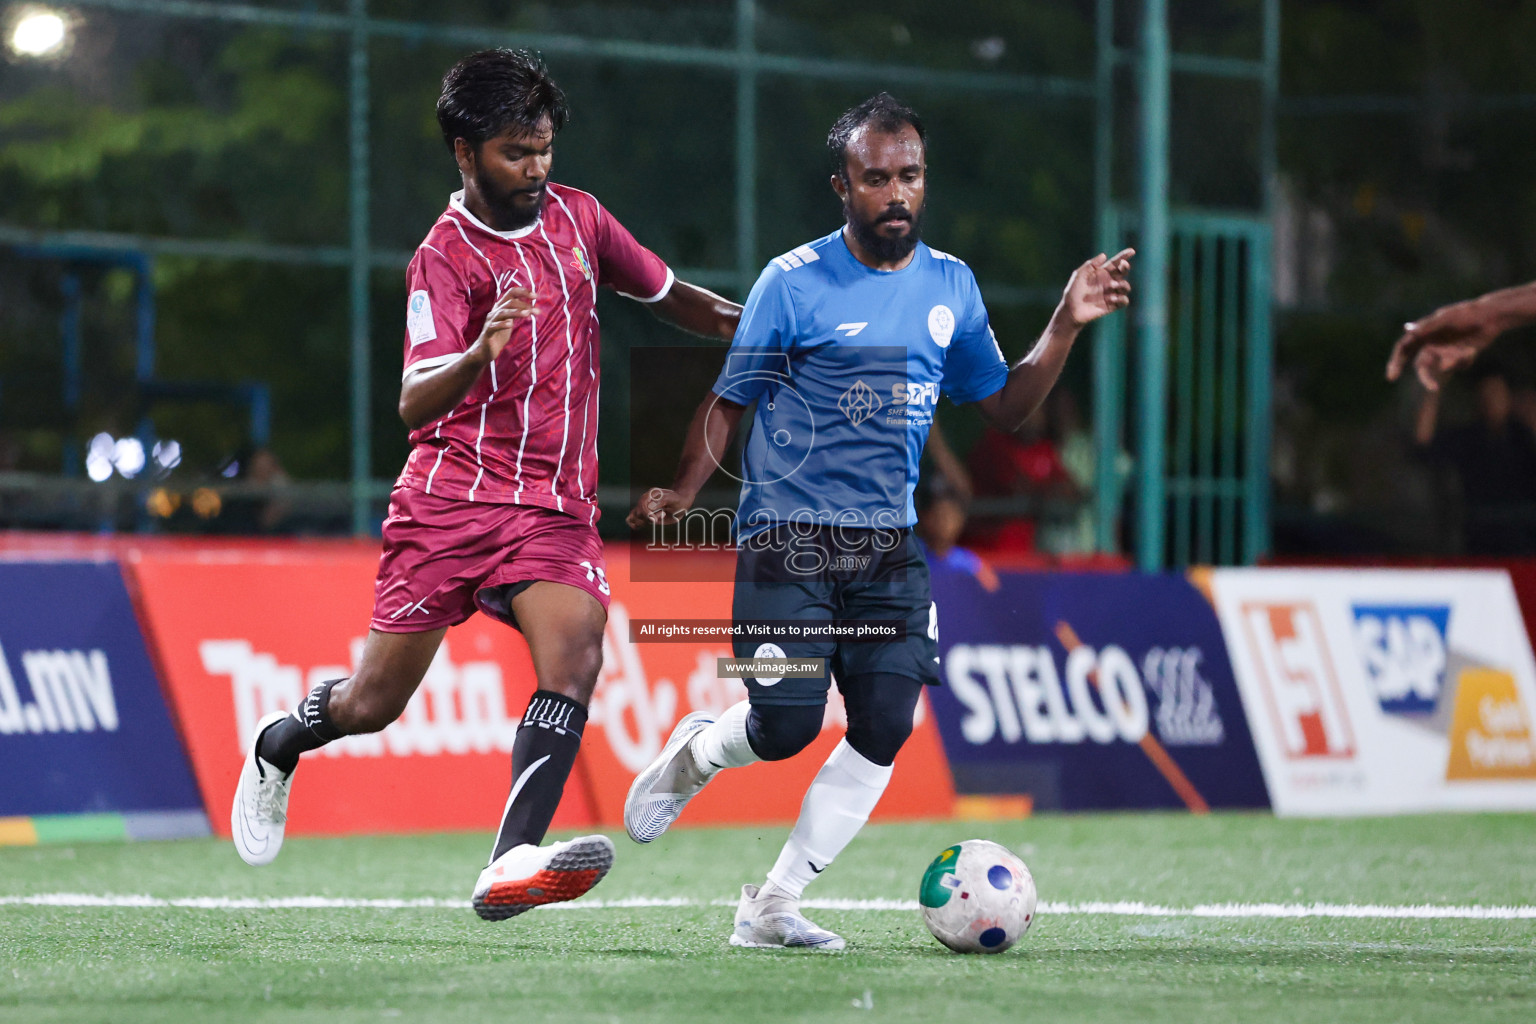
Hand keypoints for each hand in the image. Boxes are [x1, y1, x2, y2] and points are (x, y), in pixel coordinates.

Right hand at [474, 287, 536, 361]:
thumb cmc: (499, 334)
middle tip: (537, 311)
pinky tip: (510, 325)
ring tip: (528, 314)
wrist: (485, 350)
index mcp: (501, 307)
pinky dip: (502, 324)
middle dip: (524, 304)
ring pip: (502, 312)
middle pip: (509, 302)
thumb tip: (531, 307)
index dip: (523, 292)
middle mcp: (495, 312)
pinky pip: (494, 326)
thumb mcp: (510, 321)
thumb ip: (518, 313)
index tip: (536, 296)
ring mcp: (490, 321)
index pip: (511, 293)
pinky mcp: (488, 332)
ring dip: (516, 312)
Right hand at [625, 487, 693, 529]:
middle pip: (638, 512)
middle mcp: (645, 501)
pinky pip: (631, 520)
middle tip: (661, 516)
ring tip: (654, 520)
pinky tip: (644, 525)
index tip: (657, 519)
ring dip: (642, 522)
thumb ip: (662, 501)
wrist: (680, 503)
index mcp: (650, 495)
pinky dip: (634, 525)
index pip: (642, 506)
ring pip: (633, 516)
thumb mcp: (672, 499)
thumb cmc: (677, 500)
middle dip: (648, 518)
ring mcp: (643, 508)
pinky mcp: (643, 515)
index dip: (648, 514)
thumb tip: (650, 507)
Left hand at [1059, 248, 1134, 328]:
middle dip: (1125, 267)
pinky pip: (1124, 301)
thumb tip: (1104, 255)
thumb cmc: (1073, 291)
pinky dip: (1121, 298)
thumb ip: (1090, 265)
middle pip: (1123, 272)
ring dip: (1123, 285)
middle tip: (1123, 266)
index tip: (1131, 251)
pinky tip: (1112, 299)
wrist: (1071, 310)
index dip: (1124, 256)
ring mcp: (1111, 293)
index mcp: (1102, 273)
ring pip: (1126, 287)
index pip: (1115, 263)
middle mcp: (1109, 282)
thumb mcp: (1079, 275)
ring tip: (1112, 286)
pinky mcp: (1112, 305)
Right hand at [1387, 298, 1501, 390]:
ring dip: (1456, 361)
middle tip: (1434, 388)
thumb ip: (1427, 326)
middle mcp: (1432, 344)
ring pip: (1444, 366)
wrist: (1492, 316)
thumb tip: (1407, 330)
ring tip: (1469, 350)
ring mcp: (1446, 351)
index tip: (1392, 376)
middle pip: (1421, 365)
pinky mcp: (1460, 356)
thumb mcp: (1446, 318)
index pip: (1404, 349)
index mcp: (1424, 333)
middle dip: (1426, 377)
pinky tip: (1473, 350)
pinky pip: (1458, 366)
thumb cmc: (1466, 314)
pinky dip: (1465, 360)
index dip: (1395, 362)